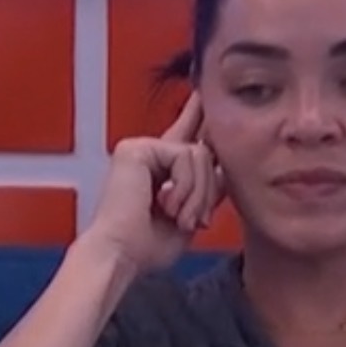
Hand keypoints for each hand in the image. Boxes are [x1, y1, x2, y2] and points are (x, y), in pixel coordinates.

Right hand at [75, 94, 223, 276]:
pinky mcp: (137, 148)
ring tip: (177, 216)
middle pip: (202, 151)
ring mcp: (140, 149)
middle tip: (192, 221)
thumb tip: (225, 168)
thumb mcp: (189, 215)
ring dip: (196, 193)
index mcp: (156, 170)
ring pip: (199, 154)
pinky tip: (165, 203)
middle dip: (205, 190)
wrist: (121, 254)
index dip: (195, 114)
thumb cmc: (145, 247)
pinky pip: (185, 155)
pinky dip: (184, 186)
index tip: (202, 92)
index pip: (184, 137)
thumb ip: (206, 190)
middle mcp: (146, 154)